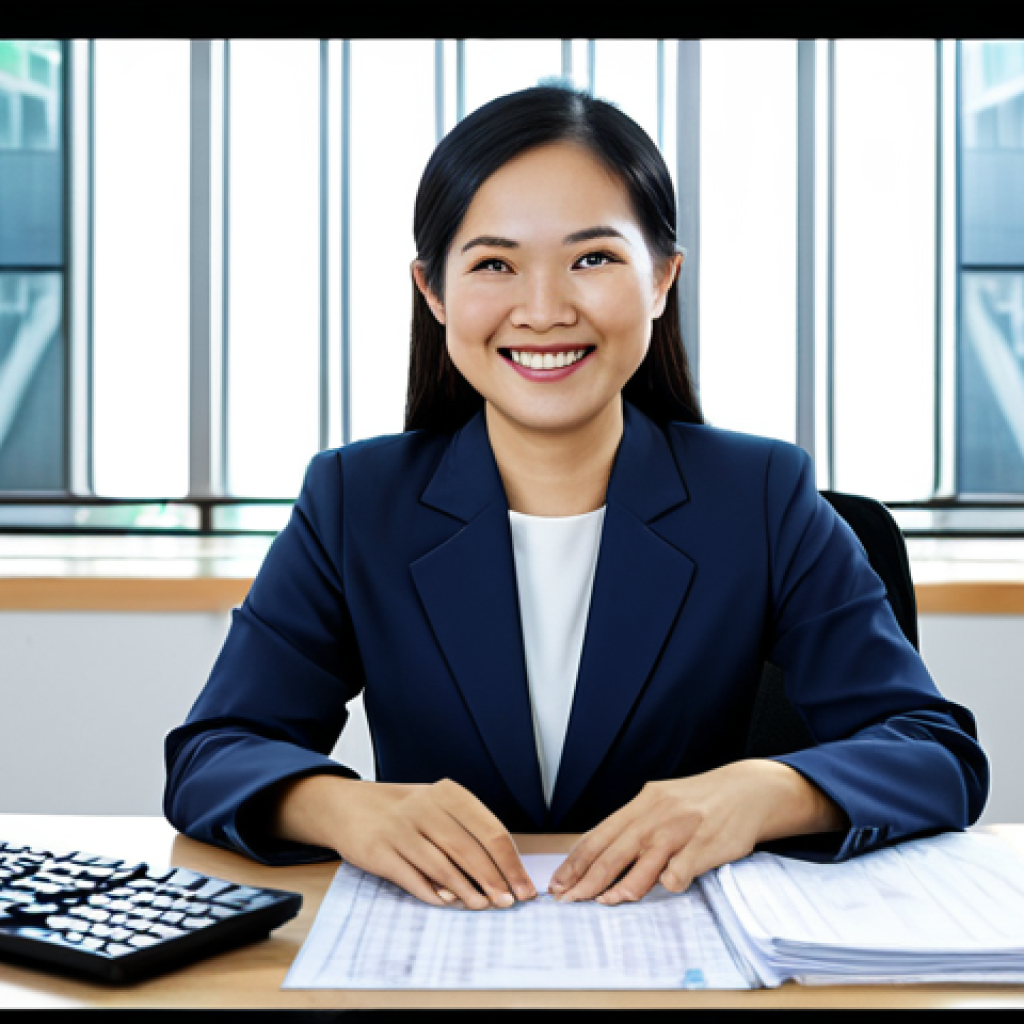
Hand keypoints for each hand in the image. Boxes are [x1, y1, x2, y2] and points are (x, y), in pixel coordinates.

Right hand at [272, 775, 536, 909]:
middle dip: (493, 881)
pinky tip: (448, 904)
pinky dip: (433, 894)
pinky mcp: (378, 851)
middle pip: (469, 851)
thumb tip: (503, 871)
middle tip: (509, 903)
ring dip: (467, 892)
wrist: (348, 805)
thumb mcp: (438, 807)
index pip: (490, 831)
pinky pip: (412, 878)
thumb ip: (466, 831)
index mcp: (448, 794)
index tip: (524, 887)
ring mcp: (400, 828)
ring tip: (484, 907)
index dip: (510, 863)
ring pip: (442, 866)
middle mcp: (425, 807)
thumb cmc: (406, 811)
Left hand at [548, 760, 844, 904]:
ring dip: (621, 888)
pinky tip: (665, 888)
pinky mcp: (704, 848)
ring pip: (643, 864)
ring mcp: (681, 831)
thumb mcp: (661, 803)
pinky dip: (669, 884)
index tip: (559, 883)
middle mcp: (657, 815)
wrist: (747, 790)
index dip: (576, 862)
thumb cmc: (698, 801)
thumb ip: (635, 825)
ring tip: (604, 903)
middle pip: (614, 852)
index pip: (599, 835)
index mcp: (642, 803)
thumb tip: (600, 853)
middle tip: (569, 901)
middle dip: (587, 880)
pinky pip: (679, 873)